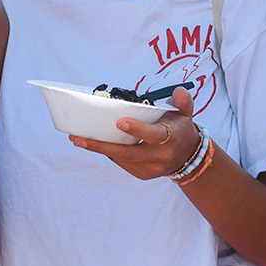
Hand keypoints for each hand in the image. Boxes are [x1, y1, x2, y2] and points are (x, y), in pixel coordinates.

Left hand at [72, 86, 200, 179]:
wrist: (187, 156)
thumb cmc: (180, 127)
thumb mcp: (185, 113)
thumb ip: (183, 101)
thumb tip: (179, 91)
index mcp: (171, 138)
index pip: (154, 135)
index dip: (137, 129)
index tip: (119, 122)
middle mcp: (160, 156)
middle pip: (128, 153)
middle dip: (102, 145)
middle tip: (78, 138)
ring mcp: (150, 168)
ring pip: (121, 158)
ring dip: (100, 149)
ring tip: (78, 139)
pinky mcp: (142, 174)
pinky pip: (122, 162)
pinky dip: (109, 152)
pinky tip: (97, 143)